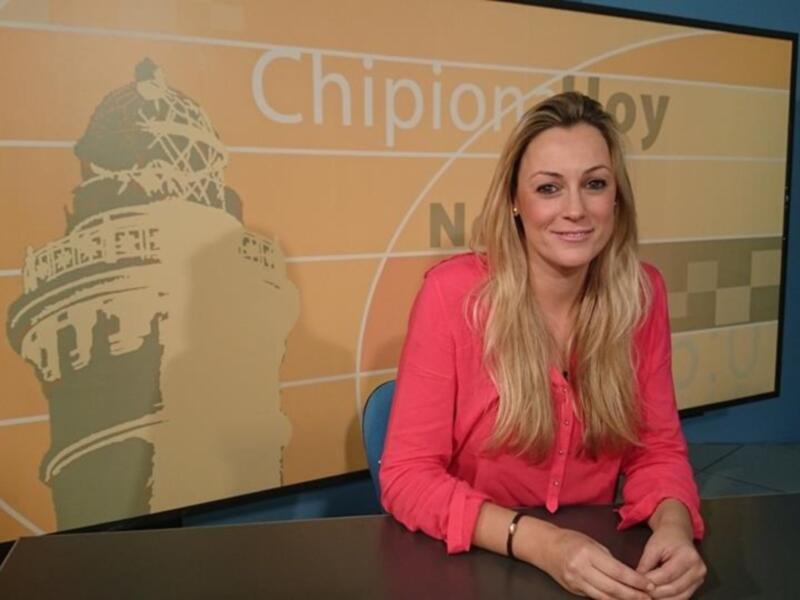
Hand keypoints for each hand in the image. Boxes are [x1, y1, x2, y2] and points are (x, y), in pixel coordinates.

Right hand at [539, 527, 655, 599]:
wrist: (544, 546)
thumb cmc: (570, 540)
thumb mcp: (591, 542)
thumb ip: (608, 559)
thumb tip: (627, 575)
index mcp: (587, 553)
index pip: (617, 570)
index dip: (635, 580)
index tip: (649, 585)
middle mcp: (580, 569)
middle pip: (612, 587)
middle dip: (633, 594)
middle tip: (649, 598)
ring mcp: (575, 581)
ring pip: (604, 597)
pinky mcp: (573, 589)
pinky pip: (595, 597)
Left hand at [637, 523, 705, 598]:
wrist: (678, 534)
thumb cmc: (665, 538)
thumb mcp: (652, 546)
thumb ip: (645, 564)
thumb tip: (637, 581)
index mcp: (688, 557)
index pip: (666, 575)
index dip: (650, 582)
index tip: (637, 585)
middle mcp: (698, 569)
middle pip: (674, 588)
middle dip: (655, 593)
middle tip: (641, 593)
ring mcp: (700, 578)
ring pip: (679, 596)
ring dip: (662, 599)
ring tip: (648, 596)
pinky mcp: (697, 585)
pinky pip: (683, 597)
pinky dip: (669, 599)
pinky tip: (658, 597)